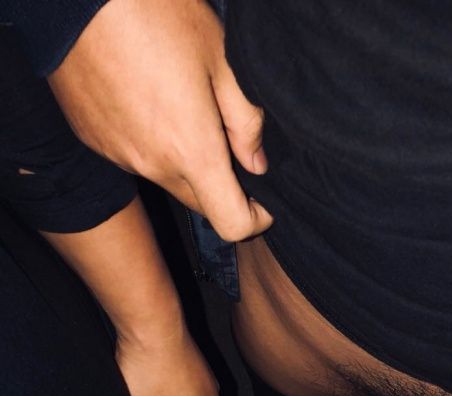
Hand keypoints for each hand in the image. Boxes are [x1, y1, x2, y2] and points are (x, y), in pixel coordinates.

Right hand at [49, 0, 272, 240]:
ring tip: (184, 107)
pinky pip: (135, 158)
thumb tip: (256, 162)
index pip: (232, 224)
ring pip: (167, 179)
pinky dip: (152, 144)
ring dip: (185, 162)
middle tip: (228, 140)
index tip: (263, 202)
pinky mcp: (94, 140)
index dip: (255, 220)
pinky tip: (150, 100)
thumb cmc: (154, 12)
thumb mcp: (220, 58)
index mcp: (191, 150)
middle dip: (222, 188)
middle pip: (200, 204)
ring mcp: (119, 156)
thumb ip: (245, 122)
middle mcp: (153, 165)